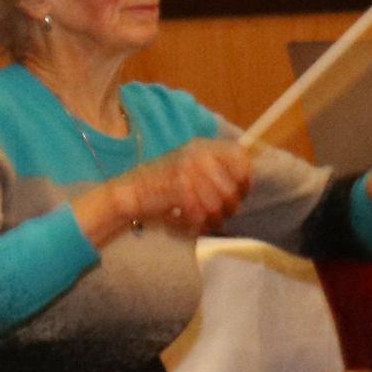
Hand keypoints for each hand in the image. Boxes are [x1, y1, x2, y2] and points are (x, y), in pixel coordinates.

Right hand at [87, 137, 251, 241]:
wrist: (127, 192)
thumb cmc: (162, 186)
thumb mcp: (192, 168)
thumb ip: (217, 172)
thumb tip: (244, 187)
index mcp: (203, 146)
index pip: (240, 157)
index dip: (244, 179)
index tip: (239, 194)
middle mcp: (198, 154)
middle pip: (230, 190)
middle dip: (225, 210)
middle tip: (213, 217)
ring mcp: (187, 169)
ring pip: (215, 206)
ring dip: (208, 221)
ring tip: (196, 222)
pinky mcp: (178, 187)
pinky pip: (198, 214)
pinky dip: (190, 224)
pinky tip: (180, 221)